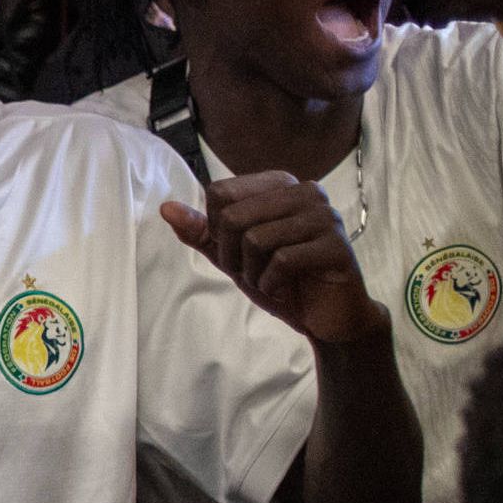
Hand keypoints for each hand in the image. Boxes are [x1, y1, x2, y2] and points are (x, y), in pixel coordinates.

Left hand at [162, 172, 387, 345]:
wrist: (326, 317)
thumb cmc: (282, 280)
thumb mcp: (233, 255)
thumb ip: (202, 231)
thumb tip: (166, 208)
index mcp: (280, 184)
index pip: (219, 193)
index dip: (218, 231)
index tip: (240, 251)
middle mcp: (306, 191)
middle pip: (233, 216)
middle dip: (233, 255)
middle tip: (254, 272)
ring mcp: (325, 216)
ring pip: (255, 239)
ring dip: (252, 273)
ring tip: (272, 280)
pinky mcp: (336, 246)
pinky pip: (282, 261)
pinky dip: (273, 284)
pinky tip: (287, 289)